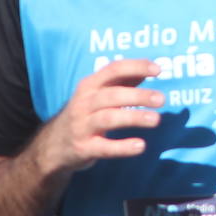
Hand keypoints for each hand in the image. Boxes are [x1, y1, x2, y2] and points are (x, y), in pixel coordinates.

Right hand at [36, 58, 164, 175]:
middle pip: (113, 95)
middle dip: (138, 95)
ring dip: (133, 117)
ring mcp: (82, 126)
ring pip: (109, 119)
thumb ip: (123, 81)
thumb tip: (152, 68)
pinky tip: (140, 146)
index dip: (136, 67)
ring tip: (155, 119)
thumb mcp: (98, 93)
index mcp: (90, 85)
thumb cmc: (85, 113)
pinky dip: (122, 147)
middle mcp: (84, 103)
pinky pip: (104, 147)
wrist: (53, 145)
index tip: (158, 70)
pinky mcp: (83, 148)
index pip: (114, 69)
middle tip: (161, 99)